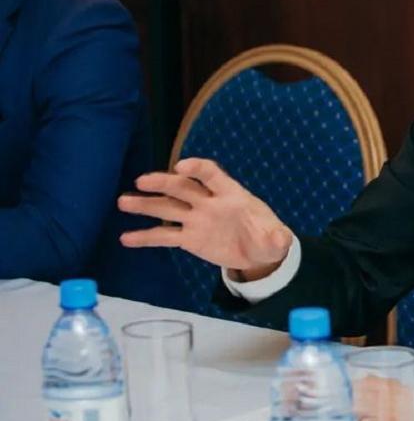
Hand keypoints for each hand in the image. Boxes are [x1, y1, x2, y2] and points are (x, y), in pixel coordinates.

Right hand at [118, 158, 293, 278]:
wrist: (258, 253)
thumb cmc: (267, 236)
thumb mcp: (276, 239)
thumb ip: (277, 237)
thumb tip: (282, 238)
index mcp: (232, 194)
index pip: (212, 175)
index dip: (198, 169)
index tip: (180, 167)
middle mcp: (209, 202)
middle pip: (183, 187)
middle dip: (164, 183)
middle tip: (142, 182)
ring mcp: (197, 219)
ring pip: (168, 208)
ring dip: (146, 204)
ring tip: (123, 202)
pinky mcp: (189, 238)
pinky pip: (165, 236)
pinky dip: (146, 237)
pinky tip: (126, 238)